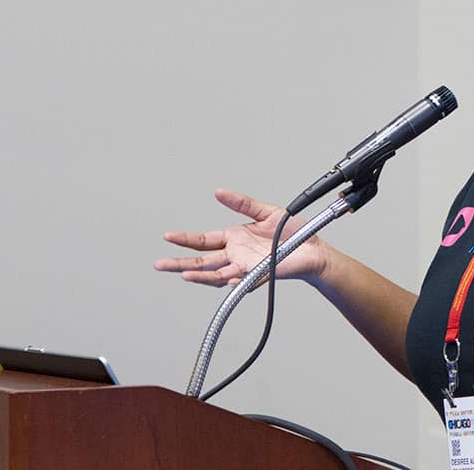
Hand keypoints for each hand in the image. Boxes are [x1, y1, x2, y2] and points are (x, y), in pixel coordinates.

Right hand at [154, 188, 329, 286]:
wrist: (314, 249)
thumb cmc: (293, 233)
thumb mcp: (266, 211)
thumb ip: (242, 203)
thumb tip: (219, 192)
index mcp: (234, 238)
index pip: (203, 241)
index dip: (185, 239)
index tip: (168, 236)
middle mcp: (236, 255)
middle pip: (202, 261)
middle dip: (180, 263)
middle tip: (160, 264)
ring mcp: (245, 267)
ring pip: (216, 275)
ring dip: (199, 276)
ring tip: (183, 273)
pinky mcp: (258, 275)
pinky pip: (241, 281)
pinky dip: (230, 281)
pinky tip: (221, 279)